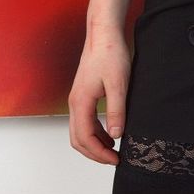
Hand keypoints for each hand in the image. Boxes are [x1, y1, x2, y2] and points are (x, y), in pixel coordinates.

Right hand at [68, 25, 131, 165]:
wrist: (103, 34)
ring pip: (79, 131)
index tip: (116, 159)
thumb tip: (117, 135)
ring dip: (94, 144)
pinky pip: (84, 121)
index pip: (85, 138)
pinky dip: (95, 133)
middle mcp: (75, 103)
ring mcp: (77, 99)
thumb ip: (116, 110)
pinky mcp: (83, 95)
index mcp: (81, 102)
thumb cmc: (110, 54)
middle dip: (95, 153)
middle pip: (78, 139)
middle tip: (114, 159)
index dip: (99, 153)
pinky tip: (110, 133)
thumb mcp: (118, 84)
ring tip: (114, 150)